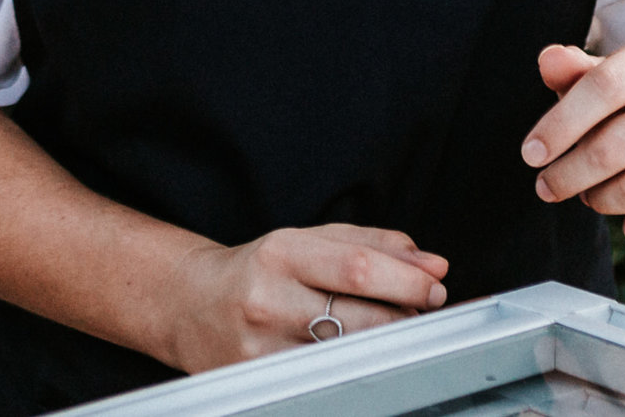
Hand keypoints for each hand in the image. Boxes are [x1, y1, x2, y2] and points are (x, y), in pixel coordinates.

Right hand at [163, 226, 448, 372]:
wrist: (189, 305)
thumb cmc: (257, 271)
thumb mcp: (307, 242)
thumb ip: (373, 245)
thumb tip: (432, 264)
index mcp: (281, 254)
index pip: (357, 268)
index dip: (407, 280)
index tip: (435, 287)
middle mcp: (269, 300)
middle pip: (363, 319)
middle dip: (407, 318)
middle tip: (420, 314)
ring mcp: (264, 349)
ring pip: (352, 355)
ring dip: (386, 345)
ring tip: (386, 332)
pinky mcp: (263, 382)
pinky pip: (329, 380)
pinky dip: (355, 368)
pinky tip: (354, 357)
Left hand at [521, 43, 624, 248]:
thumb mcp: (598, 78)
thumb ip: (570, 71)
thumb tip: (551, 60)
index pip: (602, 87)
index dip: (560, 124)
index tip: (532, 154)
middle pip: (612, 148)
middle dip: (568, 175)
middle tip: (550, 185)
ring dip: (600, 201)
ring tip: (592, 194)